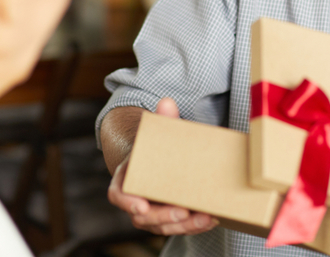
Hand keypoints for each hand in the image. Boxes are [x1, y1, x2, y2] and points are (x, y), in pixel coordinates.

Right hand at [106, 98, 218, 235]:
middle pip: (143, 217)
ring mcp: (152, 213)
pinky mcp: (169, 220)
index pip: (118, 194)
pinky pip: (178, 227)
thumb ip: (162, 120)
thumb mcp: (158, 133)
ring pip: (162, 227)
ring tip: (204, 218)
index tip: (141, 206)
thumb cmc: (156, 148)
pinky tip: (211, 219)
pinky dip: (195, 226)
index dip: (128, 202)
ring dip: (183, 226)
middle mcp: (136, 200)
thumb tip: (167, 102)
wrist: (160, 160)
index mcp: (126, 179)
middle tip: (182, 212)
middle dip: (163, 218)